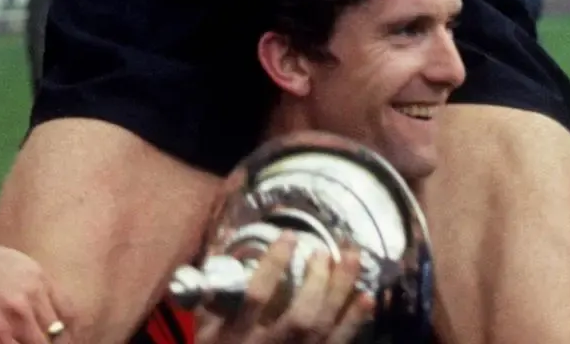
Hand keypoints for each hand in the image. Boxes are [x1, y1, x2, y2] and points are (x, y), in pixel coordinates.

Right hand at [194, 236, 371, 343]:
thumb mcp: (203, 328)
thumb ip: (213, 295)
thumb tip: (225, 248)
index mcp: (234, 336)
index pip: (256, 296)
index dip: (275, 263)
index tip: (289, 236)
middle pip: (301, 316)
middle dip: (318, 281)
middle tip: (324, 252)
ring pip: (323, 330)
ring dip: (341, 292)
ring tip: (351, 260)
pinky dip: (354, 322)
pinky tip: (366, 298)